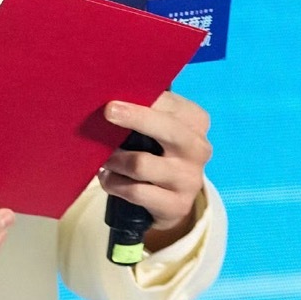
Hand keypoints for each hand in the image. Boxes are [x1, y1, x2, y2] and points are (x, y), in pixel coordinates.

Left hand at [99, 88, 211, 252]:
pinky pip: (136, 191)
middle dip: (135, 118)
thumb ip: (144, 110)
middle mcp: (198, 148)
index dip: (142, 98)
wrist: (172, 198)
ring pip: (141, 164)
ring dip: (114, 159)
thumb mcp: (158, 126)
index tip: (116, 95)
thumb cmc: (158, 148)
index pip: (169, 103)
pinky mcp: (177, 204)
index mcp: (195, 120)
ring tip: (102, 158)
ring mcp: (190, 179)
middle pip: (166, 128)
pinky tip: (106, 178)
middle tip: (108, 112)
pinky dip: (114, 183)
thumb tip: (108, 95)